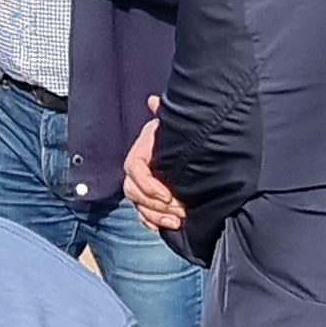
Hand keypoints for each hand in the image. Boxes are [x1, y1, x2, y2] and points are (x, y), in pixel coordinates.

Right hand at [123, 103, 186, 230]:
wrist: (193, 146)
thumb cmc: (181, 134)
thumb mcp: (172, 125)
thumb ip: (162, 115)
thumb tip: (152, 100)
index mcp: (142, 150)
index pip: (135, 169)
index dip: (148, 185)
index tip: (167, 195)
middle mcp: (138, 168)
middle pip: (133, 191)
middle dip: (154, 205)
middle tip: (178, 211)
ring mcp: (142, 185)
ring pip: (138, 205)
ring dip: (155, 216)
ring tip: (177, 221)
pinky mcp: (149, 199)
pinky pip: (143, 214)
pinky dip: (152, 222)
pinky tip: (166, 225)